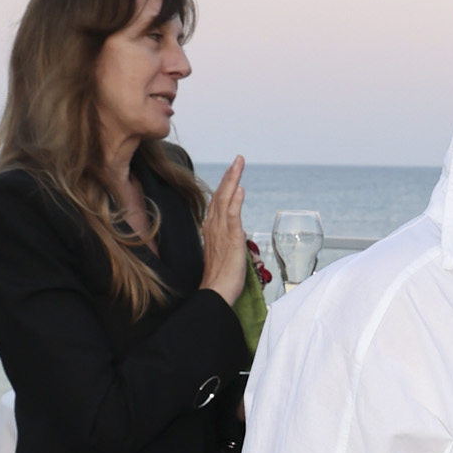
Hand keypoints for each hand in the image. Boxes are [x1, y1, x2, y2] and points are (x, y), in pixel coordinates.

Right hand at [200, 155, 248, 303]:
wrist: (215, 292)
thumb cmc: (220, 279)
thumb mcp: (225, 254)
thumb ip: (229, 240)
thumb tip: (237, 232)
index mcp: (212, 230)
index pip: (219, 203)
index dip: (225, 186)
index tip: (232, 173)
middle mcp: (214, 227)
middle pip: (221, 196)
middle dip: (230, 176)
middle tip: (238, 160)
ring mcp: (221, 232)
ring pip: (225, 200)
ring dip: (232, 180)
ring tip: (238, 164)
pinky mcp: (231, 239)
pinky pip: (232, 216)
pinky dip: (236, 200)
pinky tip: (240, 188)